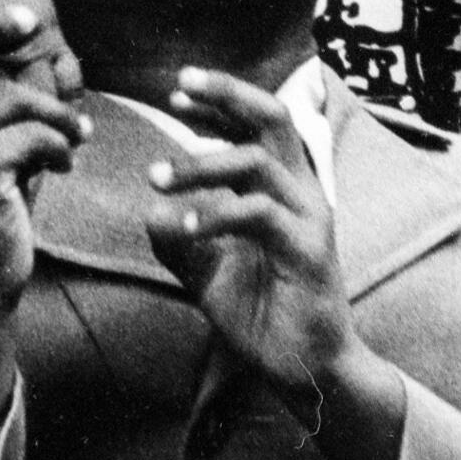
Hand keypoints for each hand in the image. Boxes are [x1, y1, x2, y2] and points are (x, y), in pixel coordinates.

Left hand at [145, 70, 408, 459]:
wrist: (303, 371)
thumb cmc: (262, 315)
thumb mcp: (208, 272)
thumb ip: (180, 239)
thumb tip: (151, 212)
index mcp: (281, 189)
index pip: (256, 124)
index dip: (219, 101)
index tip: (176, 91)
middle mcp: (301, 193)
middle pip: (273, 119)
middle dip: (226, 94)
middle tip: (178, 88)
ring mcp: (309, 219)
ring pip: (256, 163)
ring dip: (200, 163)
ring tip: (156, 178)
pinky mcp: (309, 250)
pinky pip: (259, 214)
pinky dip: (215, 212)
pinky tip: (182, 224)